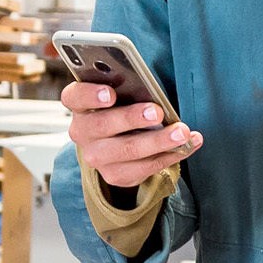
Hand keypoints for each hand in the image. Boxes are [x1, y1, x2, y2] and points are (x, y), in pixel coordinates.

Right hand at [62, 81, 202, 190]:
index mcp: (81, 105)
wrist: (116, 144)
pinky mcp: (115, 175)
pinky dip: (170, 155)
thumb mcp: (119, 93)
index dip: (90, 95)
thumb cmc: (121, 108)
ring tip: (181, 133)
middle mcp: (83, 132)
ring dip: (158, 141)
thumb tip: (151, 87)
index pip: (75, 96)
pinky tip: (187, 145)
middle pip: (102, 125)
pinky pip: (144, 168)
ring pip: (127, 150)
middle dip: (132, 118)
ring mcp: (97, 156)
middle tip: (157, 112)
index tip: (111, 94)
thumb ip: (128, 87)